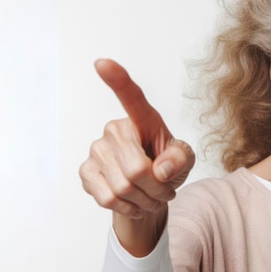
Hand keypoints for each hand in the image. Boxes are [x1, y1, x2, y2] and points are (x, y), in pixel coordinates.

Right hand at [79, 59, 194, 255]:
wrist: (147, 190)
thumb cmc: (166, 166)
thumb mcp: (185, 160)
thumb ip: (181, 159)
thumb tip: (160, 169)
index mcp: (141, 119)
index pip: (130, 97)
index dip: (117, 80)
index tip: (101, 63)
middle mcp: (114, 129)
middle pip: (136, 170)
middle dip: (156, 189)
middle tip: (165, 191)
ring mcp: (96, 150)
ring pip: (122, 188)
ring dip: (144, 201)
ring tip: (151, 197)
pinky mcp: (85, 171)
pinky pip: (107, 199)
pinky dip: (127, 208)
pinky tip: (134, 203)